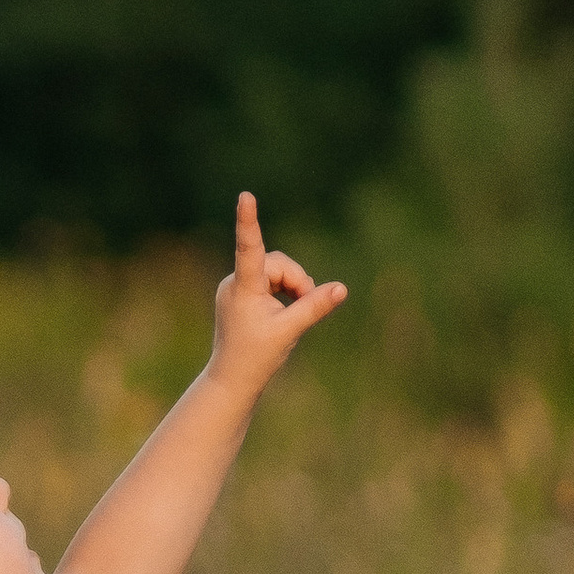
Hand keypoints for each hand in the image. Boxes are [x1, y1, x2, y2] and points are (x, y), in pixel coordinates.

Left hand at [210, 192, 345, 398]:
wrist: (232, 378)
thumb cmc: (257, 356)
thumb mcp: (290, 330)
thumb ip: (314, 306)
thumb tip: (341, 288)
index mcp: (244, 288)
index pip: (249, 248)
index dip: (249, 221)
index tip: (245, 196)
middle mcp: (235, 281)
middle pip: (277, 263)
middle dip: (296, 282)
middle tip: (304, 308)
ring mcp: (235, 285)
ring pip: (275, 270)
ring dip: (291, 287)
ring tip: (293, 313)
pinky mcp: (239, 291)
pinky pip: (267, 279)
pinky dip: (282, 291)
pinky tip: (283, 311)